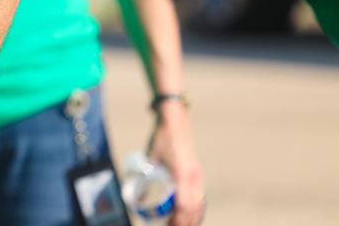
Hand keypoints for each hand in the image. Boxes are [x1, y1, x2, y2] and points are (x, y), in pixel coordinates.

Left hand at [149, 102, 203, 225]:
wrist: (176, 122)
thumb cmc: (161, 138)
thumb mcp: (150, 157)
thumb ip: (145, 177)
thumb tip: (138, 198)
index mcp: (182, 174)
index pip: (184, 205)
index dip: (178, 219)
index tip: (168, 225)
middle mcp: (194, 177)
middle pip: (194, 209)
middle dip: (184, 222)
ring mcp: (198, 176)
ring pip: (200, 205)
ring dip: (192, 218)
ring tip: (178, 224)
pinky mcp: (198, 174)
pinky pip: (201, 197)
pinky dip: (196, 209)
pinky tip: (189, 215)